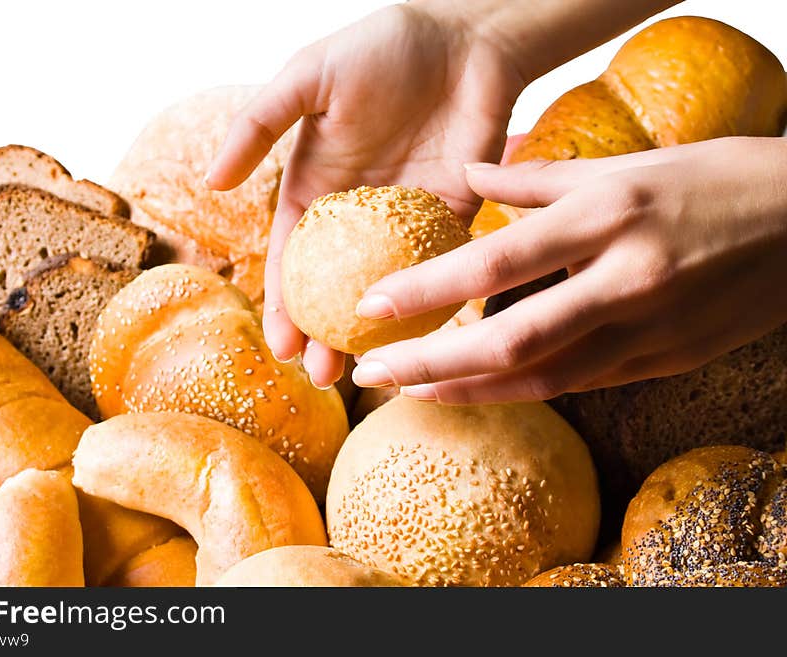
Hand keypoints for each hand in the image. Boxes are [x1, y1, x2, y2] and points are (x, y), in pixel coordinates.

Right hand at [205, 1, 525, 386]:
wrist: (465, 39)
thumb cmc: (380, 49)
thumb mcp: (308, 78)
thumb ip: (260, 124)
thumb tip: (210, 182)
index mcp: (318, 188)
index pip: (294, 259)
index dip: (285, 304)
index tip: (279, 346)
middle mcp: (358, 214)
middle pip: (337, 287)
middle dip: (327, 334)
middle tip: (323, 377)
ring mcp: (406, 221)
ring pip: (385, 289)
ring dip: (375, 332)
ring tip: (366, 371)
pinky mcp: (454, 217)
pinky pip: (439, 268)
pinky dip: (428, 303)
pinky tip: (420, 337)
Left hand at [352, 137, 786, 402]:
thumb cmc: (714, 181)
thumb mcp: (625, 164)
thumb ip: (535, 178)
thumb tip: (468, 178)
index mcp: (605, 216)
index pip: (493, 262)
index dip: (425, 292)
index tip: (370, 306)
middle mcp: (622, 278)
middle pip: (508, 340)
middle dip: (430, 363)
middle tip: (371, 374)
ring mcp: (647, 329)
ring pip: (540, 378)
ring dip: (468, 390)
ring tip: (412, 391)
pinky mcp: (666, 361)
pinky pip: (580, 383)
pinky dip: (524, 390)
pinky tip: (481, 389)